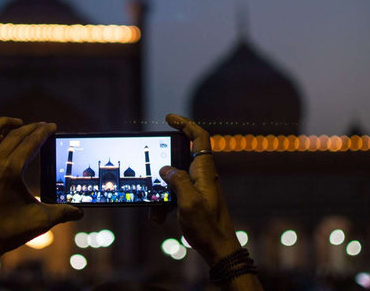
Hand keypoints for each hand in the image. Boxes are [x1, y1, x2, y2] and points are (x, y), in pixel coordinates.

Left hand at [0, 117, 82, 254]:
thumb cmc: (8, 232)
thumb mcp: (39, 221)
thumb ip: (62, 213)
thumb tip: (80, 212)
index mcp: (10, 171)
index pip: (30, 142)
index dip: (43, 132)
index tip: (52, 126)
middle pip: (14, 134)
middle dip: (31, 128)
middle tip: (43, 126)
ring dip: (5, 124)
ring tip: (18, 123)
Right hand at [157, 114, 241, 266]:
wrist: (219, 250)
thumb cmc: (208, 228)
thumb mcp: (188, 203)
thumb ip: (177, 181)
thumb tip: (166, 169)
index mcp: (205, 171)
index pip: (199, 137)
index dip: (185, 124)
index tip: (169, 118)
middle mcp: (202, 175)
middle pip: (182, 156)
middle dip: (163, 162)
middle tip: (149, 163)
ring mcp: (198, 187)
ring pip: (174, 179)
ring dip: (161, 191)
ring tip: (153, 210)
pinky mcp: (194, 199)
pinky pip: (174, 194)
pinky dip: (164, 203)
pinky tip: (157, 217)